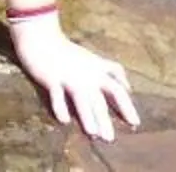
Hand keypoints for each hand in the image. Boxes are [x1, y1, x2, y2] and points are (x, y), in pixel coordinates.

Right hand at [8, 16, 137, 141]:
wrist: (41, 36)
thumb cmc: (68, 51)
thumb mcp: (94, 60)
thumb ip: (111, 71)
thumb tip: (128, 88)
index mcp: (97, 71)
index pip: (117, 89)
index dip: (127, 106)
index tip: (134, 123)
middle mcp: (86, 75)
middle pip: (99, 98)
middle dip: (105, 119)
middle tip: (110, 139)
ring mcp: (68, 77)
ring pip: (80, 98)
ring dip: (87, 115)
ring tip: (93, 133)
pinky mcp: (51, 78)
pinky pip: (57, 94)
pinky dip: (60, 107)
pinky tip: (64, 121)